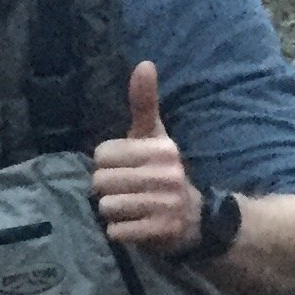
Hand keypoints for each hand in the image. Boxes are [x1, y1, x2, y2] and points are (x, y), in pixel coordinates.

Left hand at [92, 61, 203, 252]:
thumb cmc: (162, 171)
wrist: (194, 218)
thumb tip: (144, 63)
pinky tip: (137, 226)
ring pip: (106, 207)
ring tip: (133, 208)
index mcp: (162, 149)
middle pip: (100, 181)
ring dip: (113, 211)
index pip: (102, 155)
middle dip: (108, 189)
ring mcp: (166, 204)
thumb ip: (144, 102)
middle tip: (129, 191)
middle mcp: (167, 174)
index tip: (127, 168)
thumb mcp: (155, 136)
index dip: (107, 164)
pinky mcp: (161, 231)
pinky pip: (115, 232)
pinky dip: (120, 232)